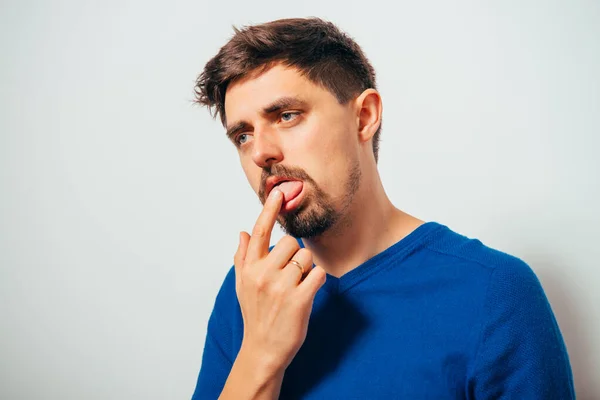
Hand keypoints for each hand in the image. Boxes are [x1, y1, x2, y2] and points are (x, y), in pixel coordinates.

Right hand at [233, 188, 326, 373]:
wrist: (263, 349)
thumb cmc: (255, 314)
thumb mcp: (242, 285)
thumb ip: (242, 257)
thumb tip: (242, 232)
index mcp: (249, 268)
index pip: (259, 232)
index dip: (270, 210)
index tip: (278, 192)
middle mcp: (263, 274)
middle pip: (291, 243)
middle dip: (295, 256)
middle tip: (289, 277)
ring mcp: (281, 287)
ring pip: (306, 257)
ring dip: (306, 270)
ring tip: (296, 288)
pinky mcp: (299, 300)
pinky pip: (318, 274)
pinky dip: (317, 281)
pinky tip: (307, 294)